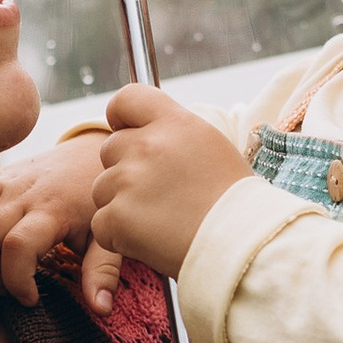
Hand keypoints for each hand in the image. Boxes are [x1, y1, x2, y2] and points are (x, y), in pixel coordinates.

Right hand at [0, 136, 116, 309]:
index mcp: (51, 212)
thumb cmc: (97, 200)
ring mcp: (5, 180)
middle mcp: (23, 194)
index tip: (29, 299)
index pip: (17, 248)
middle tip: (1, 289)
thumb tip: (100, 309)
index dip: (15, 281)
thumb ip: (102, 271)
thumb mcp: (106, 235)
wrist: (95, 154)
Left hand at [89, 87, 251, 280]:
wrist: (241, 244)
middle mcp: (147, 146)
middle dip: (124, 169)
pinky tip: (151, 239)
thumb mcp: (212, 146)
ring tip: (160, 219)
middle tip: (157, 192)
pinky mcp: (117, 218)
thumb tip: (146, 134)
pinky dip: (119, 236)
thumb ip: (174, 134)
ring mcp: (127, 181)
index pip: (127, 98)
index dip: (121, 115)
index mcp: (174, 123)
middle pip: (110, 148)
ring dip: (121, 204)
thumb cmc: (234, 201)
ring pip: (102, 188)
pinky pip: (102, 223)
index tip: (125, 129)